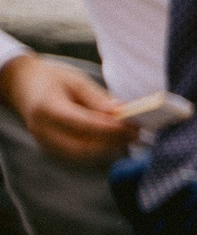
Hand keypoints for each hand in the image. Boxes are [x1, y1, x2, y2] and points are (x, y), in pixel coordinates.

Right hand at [0, 54, 137, 163]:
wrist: (22, 85)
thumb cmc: (52, 79)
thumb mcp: (76, 80)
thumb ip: (98, 99)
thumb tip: (122, 113)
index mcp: (47, 108)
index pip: (82, 124)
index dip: (110, 128)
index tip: (132, 125)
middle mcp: (42, 130)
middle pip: (83, 146)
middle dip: (113, 142)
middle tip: (136, 133)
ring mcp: (44, 142)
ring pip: (82, 155)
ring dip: (109, 148)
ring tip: (130, 136)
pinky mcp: (51, 148)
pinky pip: (79, 154)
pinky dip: (99, 149)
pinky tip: (115, 140)